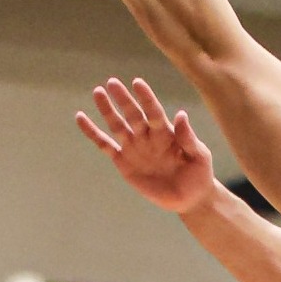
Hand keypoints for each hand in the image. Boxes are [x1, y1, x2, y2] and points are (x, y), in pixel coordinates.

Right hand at [76, 78, 216, 214]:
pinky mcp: (123, 162)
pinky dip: (92, 132)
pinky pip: (104, 145)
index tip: (137, 82)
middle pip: (132, 114)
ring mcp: (134, 148)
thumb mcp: (199, 156)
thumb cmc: (199, 174)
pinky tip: (81, 118)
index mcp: (166, 132)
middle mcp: (147, 136)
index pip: (153, 111)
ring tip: (97, 92)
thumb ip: (188, 138)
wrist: (189, 199)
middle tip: (112, 82)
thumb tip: (181, 114)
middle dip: (123, 99)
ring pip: (117, 125)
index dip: (146, 98)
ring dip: (106, 110)